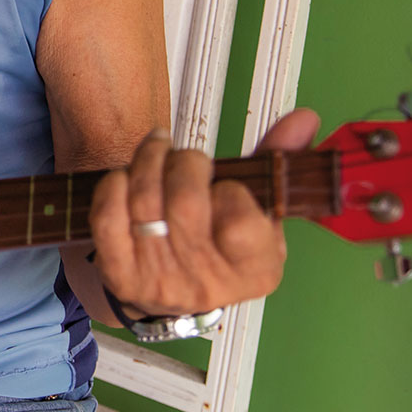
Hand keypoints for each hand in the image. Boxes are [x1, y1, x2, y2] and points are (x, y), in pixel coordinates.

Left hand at [89, 108, 320, 317]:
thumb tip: (303, 117)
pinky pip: (108, 216)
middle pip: (186, 201)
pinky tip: (127, 176)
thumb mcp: (259, 210)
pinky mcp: (120, 274)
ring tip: (156, 148)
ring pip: (145, 200)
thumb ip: (277, 161)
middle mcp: (208, 282)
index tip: (226, 186)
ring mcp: (160, 281)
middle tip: (184, 157)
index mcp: (256, 270)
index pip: (240, 221)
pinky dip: (115, 184)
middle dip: (184, 162)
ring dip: (149, 159)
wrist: (172, 294)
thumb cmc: (220, 244)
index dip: (230, 191)